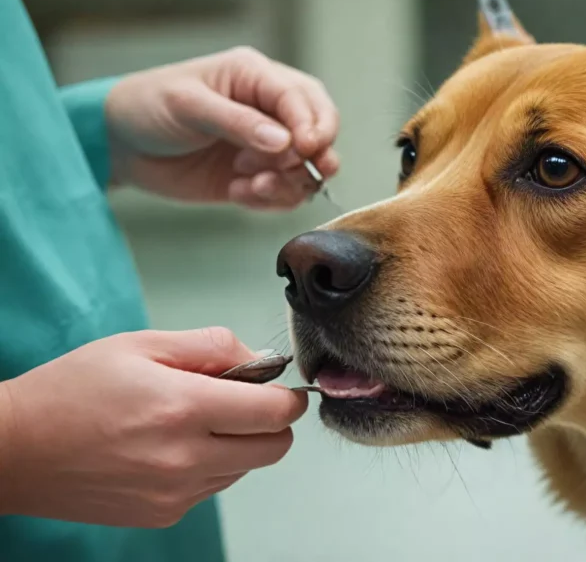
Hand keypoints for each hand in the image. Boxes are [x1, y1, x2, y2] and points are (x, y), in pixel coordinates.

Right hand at [0, 328, 307, 527]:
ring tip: (192, 422)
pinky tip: (171, 446)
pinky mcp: (163, 514)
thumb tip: (258, 359)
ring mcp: (175, 494)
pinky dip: (210, 467)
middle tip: (244, 403)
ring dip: (238, 445)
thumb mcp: (141, 346)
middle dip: (271, 423)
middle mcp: (185, 459)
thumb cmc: (71, 391)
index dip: (286, 396)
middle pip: (274, 449)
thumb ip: (210, 346)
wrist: (15, 450)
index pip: (274, 413)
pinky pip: (213, 488)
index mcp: (183, 409)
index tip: (279, 387)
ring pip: (245, 469)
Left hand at [105, 46, 339, 209]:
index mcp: (256, 77)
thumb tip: (285, 140)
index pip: (304, 99)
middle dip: (311, 157)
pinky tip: (238, 192)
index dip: (314, 125)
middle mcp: (269, 111)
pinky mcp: (255, 177)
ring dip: (287, 184)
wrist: (120, 143)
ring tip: (250, 186)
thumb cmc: (148, 107)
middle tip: (282, 171)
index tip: (306, 149)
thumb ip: (238, 123)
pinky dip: (269, 200)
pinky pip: (284, 194)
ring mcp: (265, 147)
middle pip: (320, 132)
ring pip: (306, 169)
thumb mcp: (189, 106)